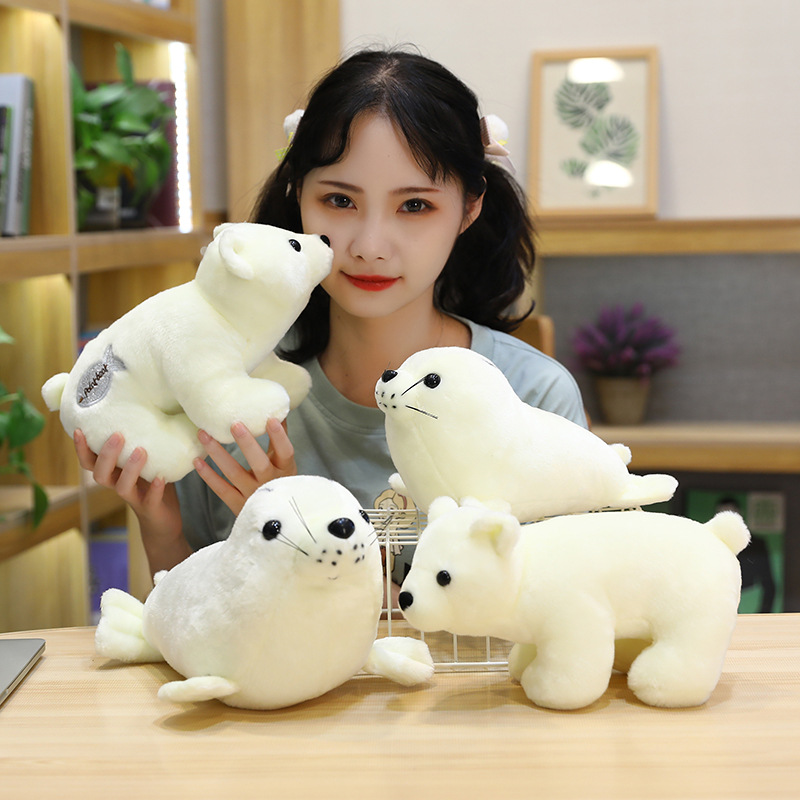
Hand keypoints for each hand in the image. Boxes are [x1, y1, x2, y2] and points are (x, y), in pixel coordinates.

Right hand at [73, 429, 184, 567]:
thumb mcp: (147, 462)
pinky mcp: (150, 508)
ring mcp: (133, 498)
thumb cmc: (153, 486)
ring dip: (130, 468)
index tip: (80, 430)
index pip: (91, 462)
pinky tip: (161, 477)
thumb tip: (148, 410)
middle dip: (106, 455)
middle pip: (101, 474)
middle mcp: (118, 486)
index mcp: (114, 473)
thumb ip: (144, 443)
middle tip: (118, 435)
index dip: (82, 449)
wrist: (164, 521)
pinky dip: (154, 489)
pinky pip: (149, 500)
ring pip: (122, 487)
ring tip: (141, 451)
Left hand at [193, 417, 296, 514]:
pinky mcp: (238, 505)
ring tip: (204, 434)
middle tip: (234, 424)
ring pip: (234, 473)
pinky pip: (221, 489)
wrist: (276, 521)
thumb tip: (278, 411)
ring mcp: (253, 495)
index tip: (271, 419)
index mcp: (285, 470)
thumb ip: (279, 440)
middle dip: (247, 444)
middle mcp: (270, 483)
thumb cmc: (281, 482)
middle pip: (259, 463)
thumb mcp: (285, 464)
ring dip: (218, 453)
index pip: (285, 452)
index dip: (279, 437)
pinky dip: (208, 475)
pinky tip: (197, 461)